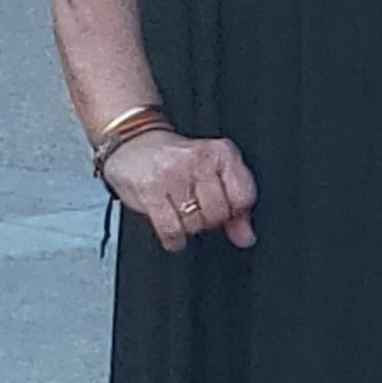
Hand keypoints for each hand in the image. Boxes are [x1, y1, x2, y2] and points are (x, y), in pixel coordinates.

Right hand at [98, 129, 256, 253]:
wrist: (134, 144)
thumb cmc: (177, 161)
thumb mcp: (214, 174)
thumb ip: (235, 207)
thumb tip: (247, 238)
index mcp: (222, 153)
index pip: (244, 196)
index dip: (236, 211)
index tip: (226, 210)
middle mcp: (199, 161)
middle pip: (219, 213)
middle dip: (211, 220)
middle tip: (198, 209)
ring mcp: (174, 175)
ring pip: (196, 223)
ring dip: (190, 228)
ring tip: (182, 212)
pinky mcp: (151, 191)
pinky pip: (172, 229)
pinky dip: (175, 238)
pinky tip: (173, 230)